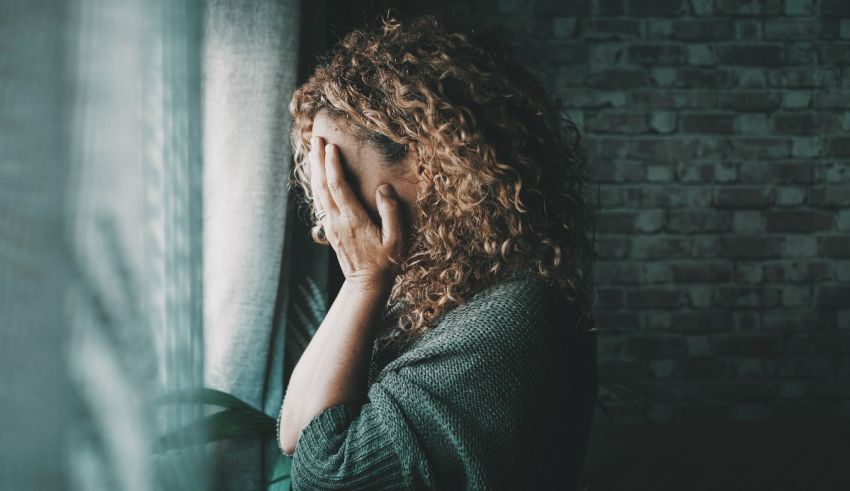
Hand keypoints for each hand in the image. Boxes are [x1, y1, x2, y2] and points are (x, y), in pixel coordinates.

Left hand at [309, 136, 404, 287]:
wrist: (367, 284)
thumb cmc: (386, 262)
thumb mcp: (396, 239)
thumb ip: (391, 212)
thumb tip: (383, 188)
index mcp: (353, 219)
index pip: (338, 186)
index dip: (332, 165)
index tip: (330, 146)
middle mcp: (337, 220)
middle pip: (322, 185)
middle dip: (318, 160)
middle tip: (315, 138)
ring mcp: (331, 225)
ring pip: (317, 192)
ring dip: (314, 169)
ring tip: (312, 150)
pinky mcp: (330, 229)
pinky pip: (319, 202)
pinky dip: (316, 184)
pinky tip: (316, 175)